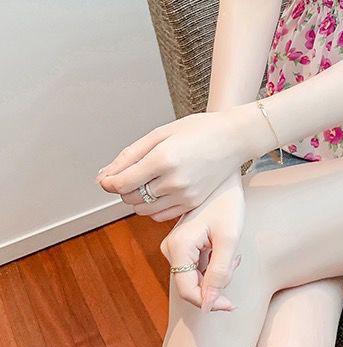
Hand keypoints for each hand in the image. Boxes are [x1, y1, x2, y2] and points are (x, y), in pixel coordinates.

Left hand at [96, 109, 245, 219]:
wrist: (234, 138)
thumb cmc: (199, 130)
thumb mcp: (160, 133)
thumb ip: (130, 155)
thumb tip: (104, 176)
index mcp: (163, 159)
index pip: (122, 183)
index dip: (108, 182)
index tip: (107, 177)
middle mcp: (174, 181)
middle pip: (130, 198)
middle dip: (123, 188)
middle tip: (132, 173)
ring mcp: (186, 195)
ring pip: (143, 209)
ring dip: (138, 198)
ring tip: (149, 180)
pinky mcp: (193, 203)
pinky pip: (160, 215)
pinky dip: (154, 206)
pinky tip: (162, 190)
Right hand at [160, 172, 245, 310]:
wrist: (223, 178)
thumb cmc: (228, 203)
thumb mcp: (229, 239)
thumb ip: (220, 272)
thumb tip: (209, 305)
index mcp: (178, 246)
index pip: (188, 291)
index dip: (210, 302)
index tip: (231, 304)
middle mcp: (170, 248)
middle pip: (191, 285)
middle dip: (216, 283)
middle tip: (235, 262)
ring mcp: (174, 246)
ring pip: (195, 276)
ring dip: (216, 272)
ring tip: (232, 252)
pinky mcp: (181, 244)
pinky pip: (196, 265)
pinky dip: (213, 263)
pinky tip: (225, 247)